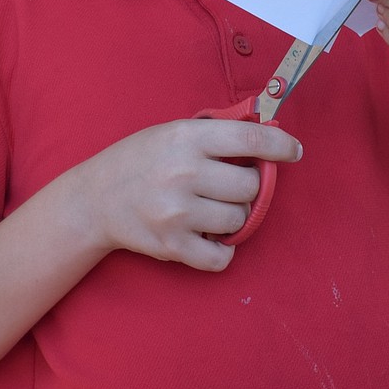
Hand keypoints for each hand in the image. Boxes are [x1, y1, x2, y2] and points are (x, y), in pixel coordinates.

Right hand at [79, 118, 302, 271]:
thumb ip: (215, 134)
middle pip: (249, 186)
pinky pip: (221, 257)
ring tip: (212, 209)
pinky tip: (210, 237)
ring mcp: (178, 212)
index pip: (251, 140)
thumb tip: (267, 134)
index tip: (293, 151)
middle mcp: (184, 173)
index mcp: (186, 138)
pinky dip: (223, 251)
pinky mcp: (172, 245)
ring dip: (233, 217)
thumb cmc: (139, 160)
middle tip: (229, 186)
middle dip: (247, 187)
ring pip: (239, 220)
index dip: (281, 145)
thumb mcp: (172, 131)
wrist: (94, 199)